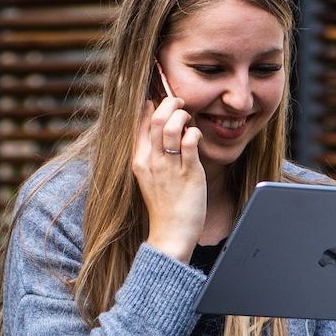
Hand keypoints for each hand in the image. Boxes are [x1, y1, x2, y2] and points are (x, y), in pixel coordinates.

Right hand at [131, 96, 204, 259]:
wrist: (170, 234)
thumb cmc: (164, 206)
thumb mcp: (149, 178)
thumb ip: (151, 155)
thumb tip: (158, 131)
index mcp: (139, 161)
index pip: (140, 124)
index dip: (150, 107)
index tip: (159, 101)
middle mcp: (152, 161)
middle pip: (156, 119)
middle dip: (169, 104)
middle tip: (179, 102)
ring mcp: (169, 167)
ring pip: (172, 127)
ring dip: (182, 115)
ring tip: (188, 117)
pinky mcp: (189, 173)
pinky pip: (190, 142)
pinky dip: (194, 132)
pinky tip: (197, 135)